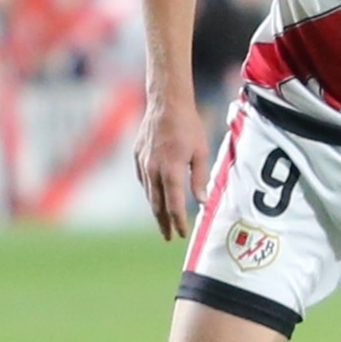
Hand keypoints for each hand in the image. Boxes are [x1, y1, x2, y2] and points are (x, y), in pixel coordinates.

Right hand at [133, 92, 210, 239]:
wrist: (165, 105)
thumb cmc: (189, 127)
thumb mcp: (202, 152)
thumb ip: (201, 178)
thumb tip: (202, 201)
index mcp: (171, 170)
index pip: (174, 204)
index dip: (178, 221)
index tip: (182, 233)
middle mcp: (153, 170)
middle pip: (157, 204)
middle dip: (163, 222)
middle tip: (168, 237)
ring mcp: (143, 164)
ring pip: (148, 194)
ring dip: (155, 210)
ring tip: (162, 222)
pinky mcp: (137, 157)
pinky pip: (144, 181)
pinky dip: (150, 192)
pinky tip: (155, 198)